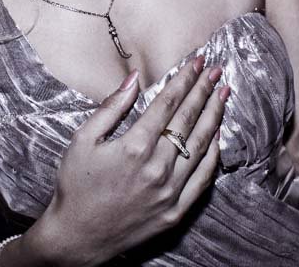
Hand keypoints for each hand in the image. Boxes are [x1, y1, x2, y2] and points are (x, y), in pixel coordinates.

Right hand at [31, 56, 228, 266]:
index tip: (197, 62)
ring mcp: (170, 190)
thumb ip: (111, 107)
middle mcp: (157, 167)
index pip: (168, 103)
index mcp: (134, 146)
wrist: (78, 236)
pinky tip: (217, 137)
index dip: (184, 79)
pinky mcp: (176, 210)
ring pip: (201, 145)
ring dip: (214, 116)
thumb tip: (134, 79)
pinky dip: (213, 155)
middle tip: (216, 70)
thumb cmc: (76, 185)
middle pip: (188, 119)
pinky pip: (203, 178)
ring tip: (223, 94)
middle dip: (204, 90)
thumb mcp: (83, 140)